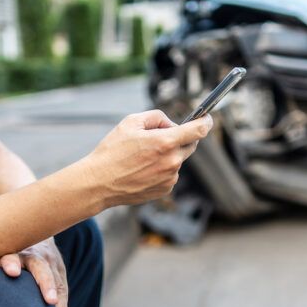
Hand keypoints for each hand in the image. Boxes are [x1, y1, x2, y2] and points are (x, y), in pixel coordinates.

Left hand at [0, 238, 69, 306]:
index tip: (11, 272)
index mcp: (12, 247)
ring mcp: (49, 262)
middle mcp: (33, 254)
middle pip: (40, 268)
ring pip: (56, 283)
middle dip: (44, 283)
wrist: (27, 227)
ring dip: (58, 306)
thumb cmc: (0, 245)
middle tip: (50, 300)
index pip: (11, 253)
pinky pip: (62, 293)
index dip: (11, 262)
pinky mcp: (59, 271)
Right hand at [85, 110, 212, 206]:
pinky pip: (170, 174)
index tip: (207, 118)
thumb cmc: (112, 151)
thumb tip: (171, 124)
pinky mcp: (165, 189)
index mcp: (165, 142)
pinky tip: (142, 170)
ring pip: (177, 160)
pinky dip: (162, 169)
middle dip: (180, 138)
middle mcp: (172, 161)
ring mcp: (170, 178)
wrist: (99, 183)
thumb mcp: (130, 122)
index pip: (198, 130)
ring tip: (142, 158)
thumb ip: (157, 117)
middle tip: (159, 137)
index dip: (206, 122)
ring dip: (167, 155)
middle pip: (190, 145)